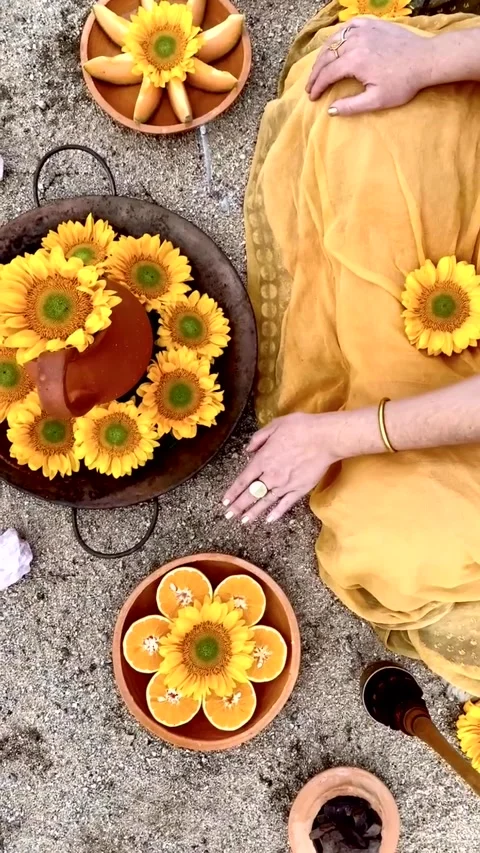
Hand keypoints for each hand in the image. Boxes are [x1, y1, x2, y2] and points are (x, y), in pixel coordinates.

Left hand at [222, 412, 346, 523]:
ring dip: (253, 513)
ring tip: (243, 521)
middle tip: (228, 515)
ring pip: (265, 502)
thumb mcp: (274, 425)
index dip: (233, 491)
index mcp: (263, 460)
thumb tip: (248, 450)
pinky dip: (276, 513)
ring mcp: (285, 485)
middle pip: (251, 494)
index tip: (225, 500)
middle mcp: (271, 475)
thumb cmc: (300, 428)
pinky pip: (285, 504)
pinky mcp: (300, 489)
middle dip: (238, 506)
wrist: (325, 438)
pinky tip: (269, 520)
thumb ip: (258, 439)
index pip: (243, 479)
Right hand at [306, 18, 433, 115]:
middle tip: (310, 86)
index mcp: (354, 61)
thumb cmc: (403, 83)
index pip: (327, 74)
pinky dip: (338, 36)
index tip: (312, 98)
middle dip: (315, 73)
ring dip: (324, 56)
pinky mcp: (372, 24)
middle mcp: (355, 42)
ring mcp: (363, 30)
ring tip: (319, 68)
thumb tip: (331, 111)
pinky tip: (336, 45)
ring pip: (334, 41)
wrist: (425, 60)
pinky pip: (348, 27)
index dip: (316, 87)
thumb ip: (351, 106)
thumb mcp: (377, 100)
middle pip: (326, 57)